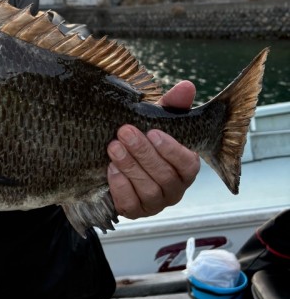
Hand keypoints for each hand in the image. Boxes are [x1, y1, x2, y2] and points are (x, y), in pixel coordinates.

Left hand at [107, 81, 199, 218]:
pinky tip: (111, 169)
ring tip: (114, 147)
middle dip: (143, 153)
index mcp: (185, 168)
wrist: (115, 158)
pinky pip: (130, 205)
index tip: (152, 131)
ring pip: (148, 191)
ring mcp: (155, 204)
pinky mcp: (134, 212)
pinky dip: (120, 187)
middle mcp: (174, 189)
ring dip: (130, 167)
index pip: (188, 165)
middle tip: (124, 132)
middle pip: (165, 177)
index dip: (171, 149)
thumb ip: (173, 105)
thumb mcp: (156, 120)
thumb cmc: (144, 139)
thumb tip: (186, 86)